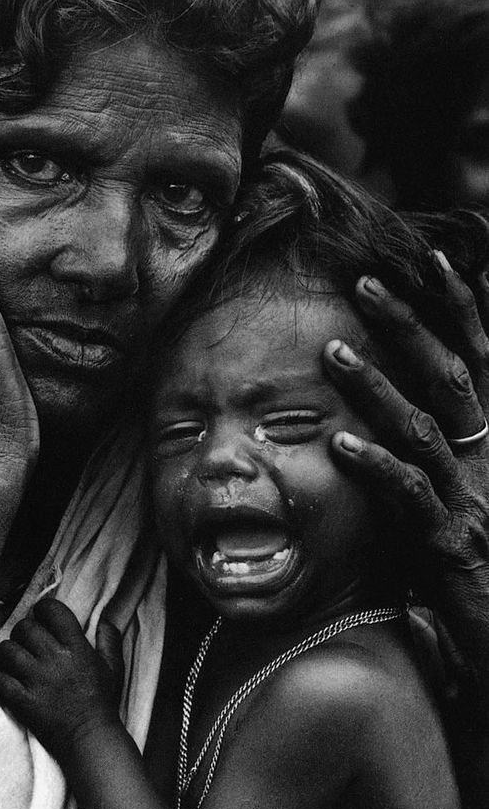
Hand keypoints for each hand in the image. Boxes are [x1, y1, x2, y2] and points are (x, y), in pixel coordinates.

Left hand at [0, 599, 124, 762]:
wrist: (89, 738)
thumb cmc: (102, 701)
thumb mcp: (114, 666)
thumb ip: (110, 639)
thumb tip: (104, 620)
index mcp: (76, 647)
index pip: (52, 611)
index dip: (43, 608)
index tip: (43, 616)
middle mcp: (54, 659)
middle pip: (25, 627)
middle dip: (24, 629)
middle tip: (29, 640)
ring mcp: (35, 680)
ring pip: (7, 650)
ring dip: (9, 652)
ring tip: (15, 659)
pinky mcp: (21, 701)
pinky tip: (7, 680)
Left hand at [324, 266, 488, 675]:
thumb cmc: (480, 551)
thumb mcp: (466, 479)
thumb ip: (442, 433)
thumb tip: (405, 391)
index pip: (480, 355)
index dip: (461, 305)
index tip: (432, 257)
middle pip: (452, 375)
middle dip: (411, 325)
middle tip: (364, 284)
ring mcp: (471, 496)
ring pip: (425, 427)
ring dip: (379, 386)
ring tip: (333, 353)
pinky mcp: (448, 541)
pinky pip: (410, 495)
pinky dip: (377, 466)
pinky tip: (340, 444)